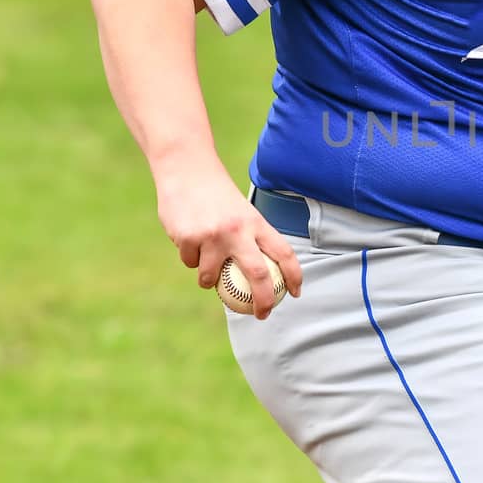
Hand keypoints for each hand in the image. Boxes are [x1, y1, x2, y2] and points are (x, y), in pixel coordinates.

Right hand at [154, 150, 303, 319]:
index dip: (294, 276)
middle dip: (264, 301)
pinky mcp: (189, 238)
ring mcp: (213, 236)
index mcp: (256, 222)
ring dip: (206, 279)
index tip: (295, 293)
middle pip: (258, 275)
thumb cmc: (216, 194)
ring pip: (210, 277)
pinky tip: (186, 234)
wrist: (187, 169)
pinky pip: (189, 262)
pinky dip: (189, 255)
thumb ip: (249, 237)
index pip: (284, 253)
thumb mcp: (241, 212)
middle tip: (262, 314)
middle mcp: (238, 230)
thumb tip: (258, 275)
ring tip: (204, 262)